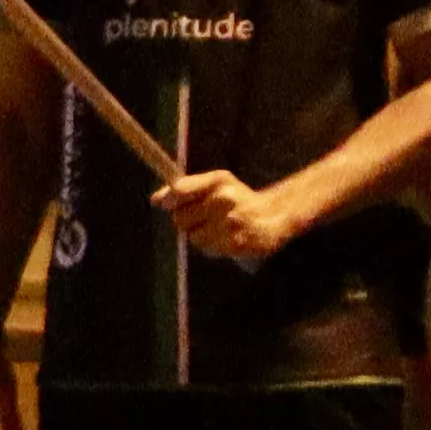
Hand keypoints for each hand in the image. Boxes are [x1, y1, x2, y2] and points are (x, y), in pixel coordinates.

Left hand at [158, 167, 307, 261]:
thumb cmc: (239, 199)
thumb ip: (186, 188)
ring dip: (201, 235)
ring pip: (192, 236)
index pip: (181, 189)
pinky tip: (226, 238)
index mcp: (219, 181)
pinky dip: (213, 246)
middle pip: (180, 217)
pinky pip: (207, 248)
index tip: (165, 204)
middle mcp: (225, 199)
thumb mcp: (216, 185)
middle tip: (206, 217)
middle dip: (188, 220)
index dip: (170, 198)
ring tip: (219, 228)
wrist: (275, 217)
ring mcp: (230, 222)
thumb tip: (155, 200)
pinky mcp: (235, 242)